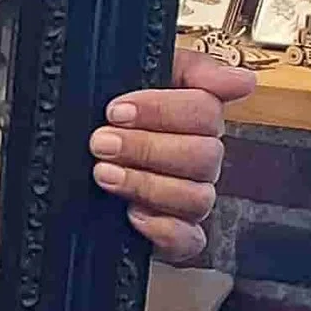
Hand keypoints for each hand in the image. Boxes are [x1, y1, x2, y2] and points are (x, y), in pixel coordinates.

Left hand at [92, 46, 256, 263]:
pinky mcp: (174, 235)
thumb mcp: (140, 73)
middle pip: (204, 156)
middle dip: (146, 147)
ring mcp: (189, 198)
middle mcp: (199, 159)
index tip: (116, 110)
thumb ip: (192, 69)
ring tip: (104, 174)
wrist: (67, 152)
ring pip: (197, 197)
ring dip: (148, 184)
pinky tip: (133, 214)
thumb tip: (242, 81)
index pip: (205, 112)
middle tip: (102, 142)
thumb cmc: (109, 113)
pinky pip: (189, 241)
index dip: (161, 111)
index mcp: (195, 118)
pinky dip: (164, 229)